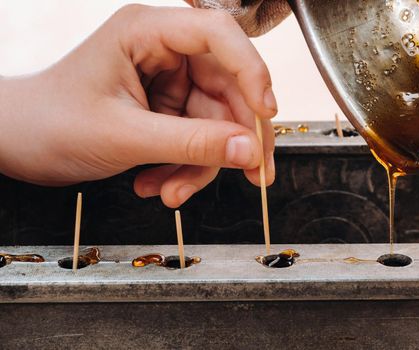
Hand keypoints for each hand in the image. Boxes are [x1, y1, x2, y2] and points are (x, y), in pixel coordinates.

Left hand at [0, 5, 276, 207]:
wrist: (18, 144)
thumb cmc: (50, 122)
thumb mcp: (125, 136)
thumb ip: (192, 144)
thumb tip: (248, 151)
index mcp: (147, 33)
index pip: (220, 36)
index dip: (252, 72)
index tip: (266, 113)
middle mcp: (164, 53)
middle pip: (228, 88)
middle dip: (233, 139)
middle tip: (249, 175)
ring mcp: (167, 83)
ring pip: (215, 123)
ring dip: (200, 164)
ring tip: (172, 190)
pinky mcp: (166, 110)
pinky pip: (196, 140)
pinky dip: (184, 167)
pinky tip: (158, 184)